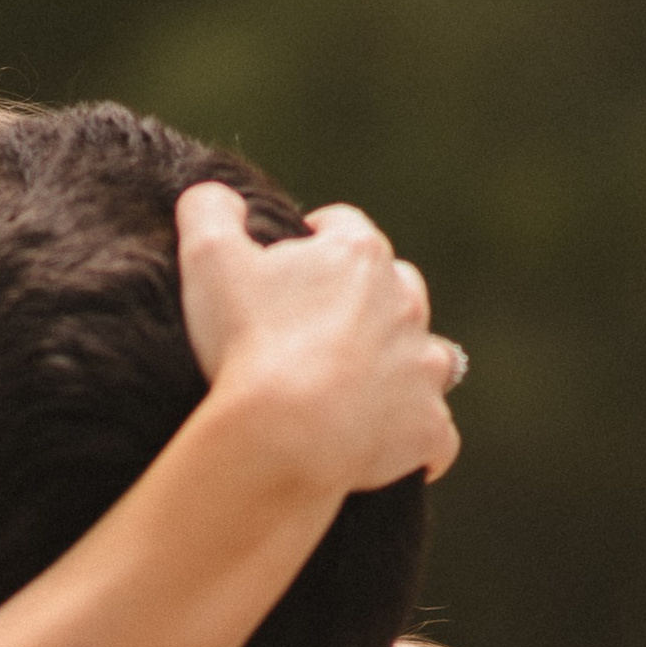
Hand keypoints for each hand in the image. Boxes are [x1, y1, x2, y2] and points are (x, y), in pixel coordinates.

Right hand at [176, 182, 462, 493]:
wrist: (284, 435)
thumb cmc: (247, 343)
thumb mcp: (209, 257)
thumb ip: (210, 210)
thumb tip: (216, 196)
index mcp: (359, 254)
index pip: (342, 227)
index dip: (315, 239)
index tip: (292, 262)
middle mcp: (406, 303)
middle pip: (396, 289)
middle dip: (367, 303)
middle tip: (321, 333)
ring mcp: (424, 368)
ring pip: (427, 358)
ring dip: (401, 367)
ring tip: (362, 390)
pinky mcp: (429, 426)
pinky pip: (437, 433)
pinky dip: (418, 437)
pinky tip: (397, 450)